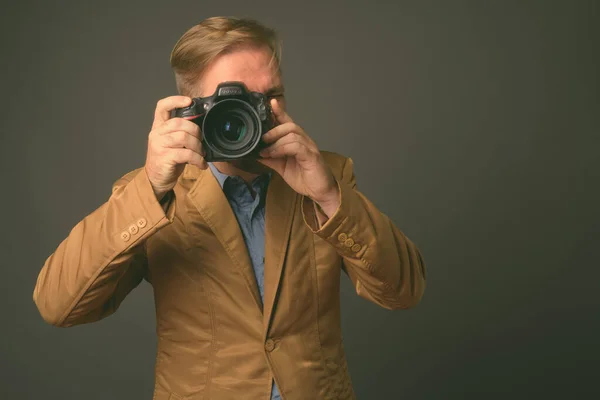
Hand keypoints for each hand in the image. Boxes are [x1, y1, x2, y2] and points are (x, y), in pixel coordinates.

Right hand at [145, 96, 206, 199]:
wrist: (156, 180)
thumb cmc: (168, 160)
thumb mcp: (173, 143)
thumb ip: (181, 132)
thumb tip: (201, 126)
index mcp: (159, 127)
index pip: (162, 107)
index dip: (175, 100)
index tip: (189, 101)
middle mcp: (157, 133)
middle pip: (179, 122)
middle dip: (196, 131)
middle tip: (201, 142)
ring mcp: (159, 145)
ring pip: (183, 137)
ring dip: (197, 146)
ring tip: (201, 154)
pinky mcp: (164, 157)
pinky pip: (186, 154)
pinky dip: (197, 159)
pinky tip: (201, 164)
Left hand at [258, 99, 339, 214]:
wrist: (320, 191)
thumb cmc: (305, 178)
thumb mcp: (283, 167)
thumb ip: (272, 159)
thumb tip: (257, 153)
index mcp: (298, 141)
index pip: (288, 122)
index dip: (280, 112)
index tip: (270, 103)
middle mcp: (305, 141)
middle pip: (290, 125)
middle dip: (274, 129)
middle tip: (262, 138)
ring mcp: (309, 148)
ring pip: (293, 134)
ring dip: (276, 142)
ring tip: (265, 151)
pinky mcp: (312, 156)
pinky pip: (297, 146)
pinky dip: (282, 149)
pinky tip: (274, 155)